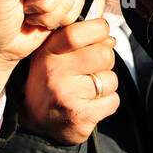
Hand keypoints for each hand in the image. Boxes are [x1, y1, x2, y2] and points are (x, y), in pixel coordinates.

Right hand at [20, 18, 120, 144]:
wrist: (38, 124)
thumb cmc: (51, 83)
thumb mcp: (54, 55)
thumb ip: (78, 41)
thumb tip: (109, 39)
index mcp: (48, 53)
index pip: (76, 33)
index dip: (97, 29)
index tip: (102, 31)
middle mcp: (55, 73)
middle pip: (104, 55)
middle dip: (105, 61)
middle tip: (91, 69)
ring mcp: (68, 96)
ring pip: (111, 80)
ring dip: (106, 85)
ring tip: (87, 90)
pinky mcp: (81, 116)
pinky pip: (113, 101)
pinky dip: (107, 103)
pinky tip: (90, 105)